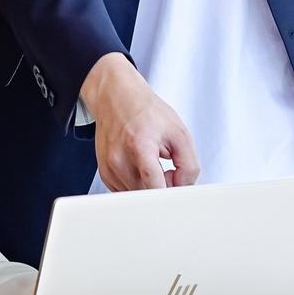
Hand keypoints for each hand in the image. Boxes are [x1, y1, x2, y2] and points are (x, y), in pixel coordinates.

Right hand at [80, 52, 199, 190]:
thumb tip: (184, 187)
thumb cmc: (146, 111)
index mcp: (139, 146)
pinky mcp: (105, 174)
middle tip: (169, 171)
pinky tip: (141, 167)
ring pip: (137, 197)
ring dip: (150, 188)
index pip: (155, 187)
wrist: (116, 97)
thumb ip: (188, 164)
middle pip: (147, 196)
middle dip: (163, 189)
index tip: (180, 194)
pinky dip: (138, 185)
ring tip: (154, 165)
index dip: (172, 194)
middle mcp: (119, 160)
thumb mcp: (179, 131)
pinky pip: (126, 192)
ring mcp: (109, 168)